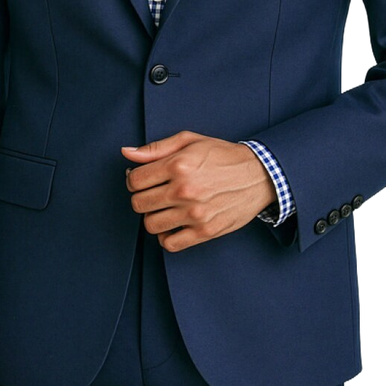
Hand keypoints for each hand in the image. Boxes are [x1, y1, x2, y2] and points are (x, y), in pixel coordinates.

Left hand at [121, 130, 276, 251]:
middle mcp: (184, 190)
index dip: (133, 179)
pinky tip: (173, 224)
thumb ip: (156, 148)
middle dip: (141, 198)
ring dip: (153, 217)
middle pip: (139, 204)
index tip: (142, 179)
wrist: (259, 175)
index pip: (134, 181)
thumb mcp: (190, 141)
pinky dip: (166, 237)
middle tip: (153, 193)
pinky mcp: (205, 231)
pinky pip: (170, 244)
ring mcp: (194, 213)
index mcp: (178, 165)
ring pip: (151, 225)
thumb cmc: (223, 156)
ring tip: (165, 208)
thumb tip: (127, 152)